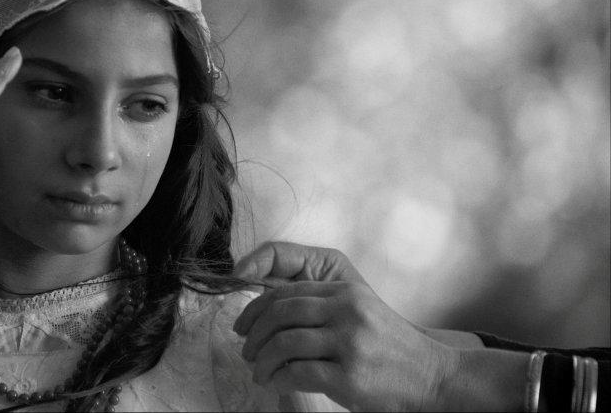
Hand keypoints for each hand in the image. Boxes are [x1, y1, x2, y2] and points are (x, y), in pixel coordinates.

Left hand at [233, 242, 456, 411]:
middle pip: (279, 314)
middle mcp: (346, 312)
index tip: (241, 325)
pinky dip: (278, 380)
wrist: (435, 377)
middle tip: (246, 352)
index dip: (255, 308)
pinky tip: (276, 385)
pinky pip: (297, 374)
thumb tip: (269, 316)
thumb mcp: (360, 313)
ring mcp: (349, 344)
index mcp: (345, 292)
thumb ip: (323, 308)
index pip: (286, 292)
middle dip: (254, 335)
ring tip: (260, 373)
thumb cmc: (391, 348)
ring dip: (263, 362)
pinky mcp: (349, 376)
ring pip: (283, 344)